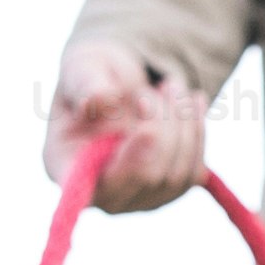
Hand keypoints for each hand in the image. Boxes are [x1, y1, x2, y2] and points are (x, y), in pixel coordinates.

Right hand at [46, 38, 207, 213]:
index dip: (127, 168)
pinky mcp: (168, 191)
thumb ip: (86, 82)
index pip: (96, 190)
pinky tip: (193, 101)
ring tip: (172, 85)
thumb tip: (100, 99)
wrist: (121, 80)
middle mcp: (101, 193)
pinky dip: (198, 132)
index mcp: (66, 168)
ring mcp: (137, 198)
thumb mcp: (84, 66)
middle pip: (147, 178)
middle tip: (163, 84)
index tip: (147, 130)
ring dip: (183, 123)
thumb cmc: (94, 74)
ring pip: (176, 176)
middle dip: (163, 125)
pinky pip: (194, 172)